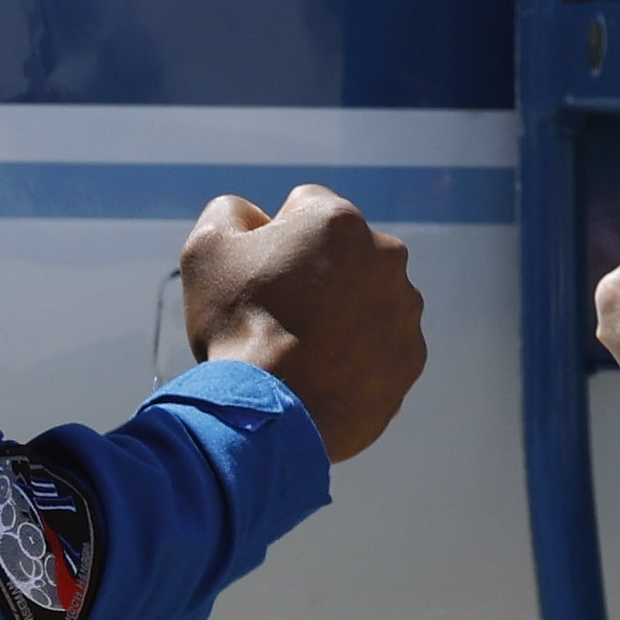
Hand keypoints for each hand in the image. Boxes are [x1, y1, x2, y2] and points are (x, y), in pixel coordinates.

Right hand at [180, 184, 427, 462]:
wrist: (273, 411)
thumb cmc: (238, 325)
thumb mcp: (207, 250)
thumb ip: (231, 213)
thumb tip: (251, 214)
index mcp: (339, 220)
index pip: (304, 208)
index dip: (275, 238)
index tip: (260, 275)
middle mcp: (387, 256)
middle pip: (343, 253)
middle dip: (317, 272)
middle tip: (281, 313)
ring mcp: (405, 310)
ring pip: (368, 298)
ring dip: (343, 312)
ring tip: (304, 349)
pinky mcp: (411, 357)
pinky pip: (382, 345)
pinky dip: (359, 354)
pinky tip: (326, 374)